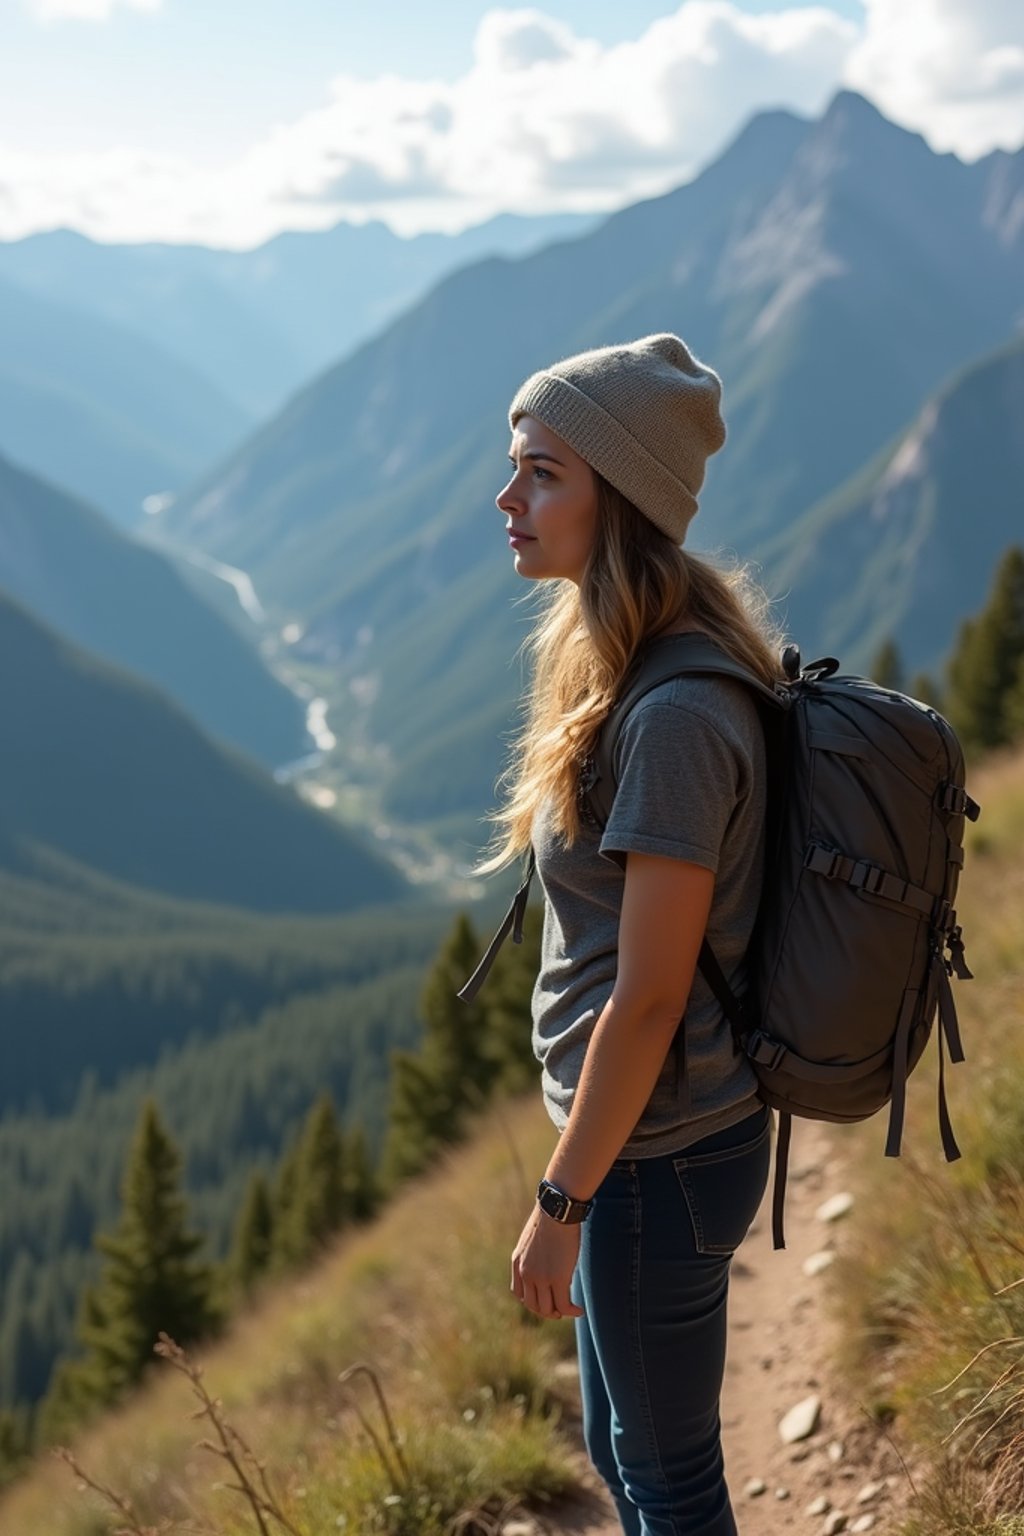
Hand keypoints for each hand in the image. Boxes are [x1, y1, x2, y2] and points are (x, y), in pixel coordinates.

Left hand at [510, 1205, 584, 1319]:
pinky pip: (563, 1305)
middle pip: (532, 1305)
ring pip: (547, 1309)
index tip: (544, 1299)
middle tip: (559, 1309)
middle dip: (545, 1310)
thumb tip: (546, 1258)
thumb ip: (534, 1253)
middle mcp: (526, 1273)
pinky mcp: (558, 1278)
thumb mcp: (533, 1237)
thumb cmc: (550, 1218)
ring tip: (569, 1309)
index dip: (532, 1301)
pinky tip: (578, 1309)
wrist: (557, 1211)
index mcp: (518, 1262)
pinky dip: (571, 1311)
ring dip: (558, 1313)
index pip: (519, 1293)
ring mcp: (541, 1277)